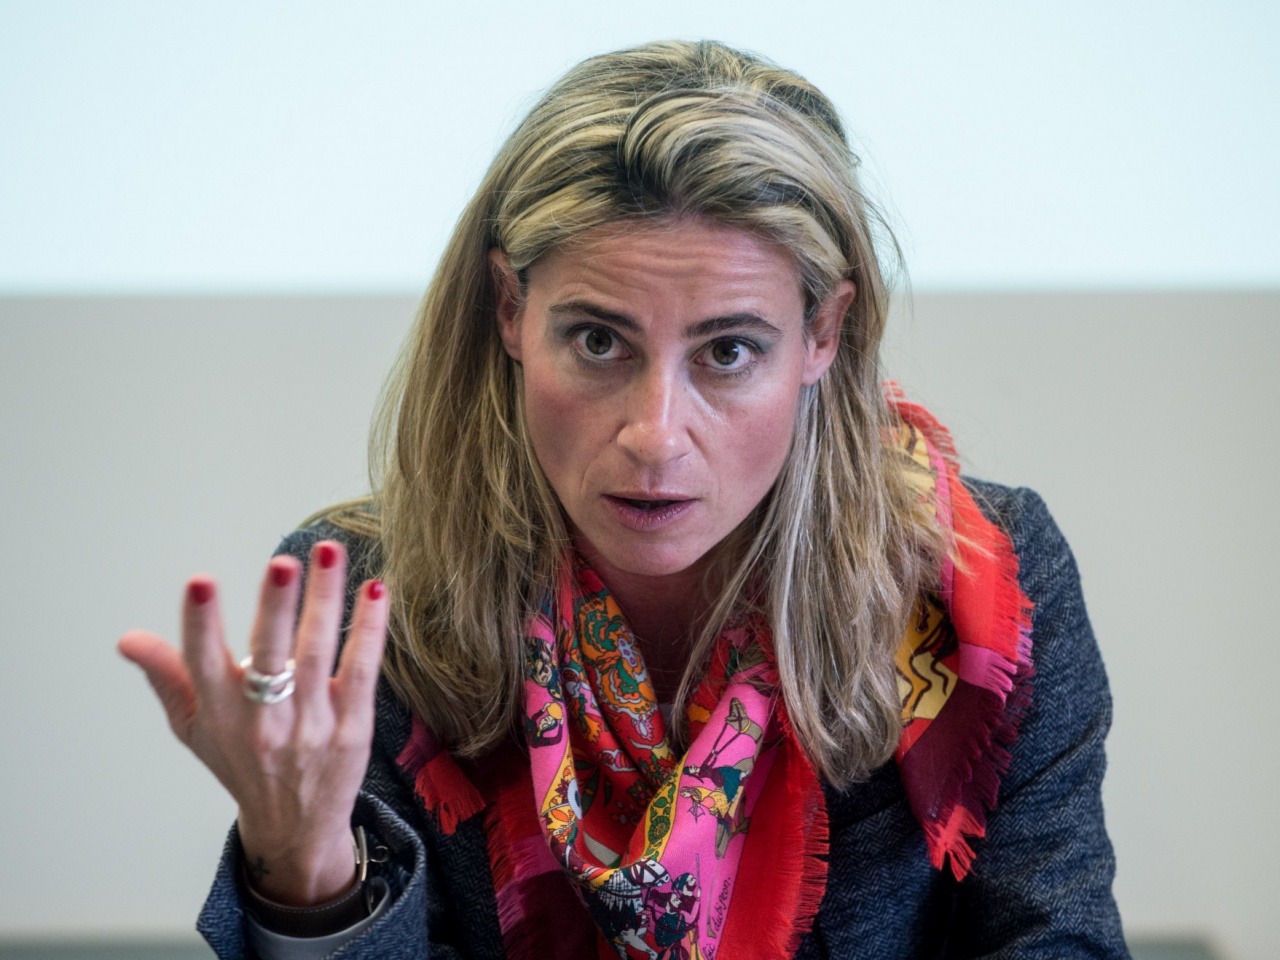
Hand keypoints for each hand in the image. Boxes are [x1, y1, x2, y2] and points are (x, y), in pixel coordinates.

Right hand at [118, 540, 387, 905]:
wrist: (295, 826)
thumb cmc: (241, 765)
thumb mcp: (193, 728)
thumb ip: (166, 677)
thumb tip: (128, 639)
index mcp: (219, 714)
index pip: (202, 663)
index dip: (199, 624)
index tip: (200, 582)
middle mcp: (264, 720)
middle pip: (269, 655)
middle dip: (275, 608)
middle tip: (282, 563)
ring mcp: (312, 724)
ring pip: (320, 653)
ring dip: (326, 600)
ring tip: (329, 553)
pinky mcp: (353, 727)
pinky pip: (363, 671)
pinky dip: (369, 630)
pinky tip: (374, 591)